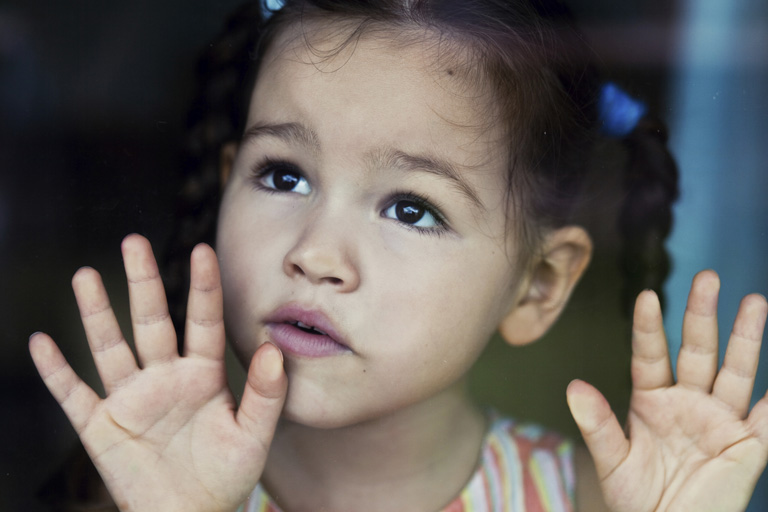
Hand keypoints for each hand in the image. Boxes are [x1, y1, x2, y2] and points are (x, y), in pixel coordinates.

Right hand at [29, 234, 286, 511]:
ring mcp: (131, 398)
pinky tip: (42, 343)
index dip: (203, 287)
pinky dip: (56, 372)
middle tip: (133, 242)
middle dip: (143, 282)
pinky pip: (74, 394)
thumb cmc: (226, 474)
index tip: (203, 250)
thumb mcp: (254, 435)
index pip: (202, 321)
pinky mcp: (101, 425)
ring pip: (110, 347)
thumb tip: (275, 350)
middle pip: (151, 321)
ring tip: (86, 275)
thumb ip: (266, 393)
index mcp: (203, 375)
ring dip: (97, 314)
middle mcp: (164, 377)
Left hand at [567, 270, 767, 511]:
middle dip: (701, 315)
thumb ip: (597, 424)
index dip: (648, 328)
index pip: (650, 355)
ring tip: (754, 301)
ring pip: (736, 371)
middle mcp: (687, 401)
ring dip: (745, 338)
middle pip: (697, 351)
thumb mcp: (612, 461)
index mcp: (652, 400)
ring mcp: (719, 420)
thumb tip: (573, 387)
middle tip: (707, 277)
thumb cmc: (637, 499)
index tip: (646, 296)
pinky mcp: (747, 445)